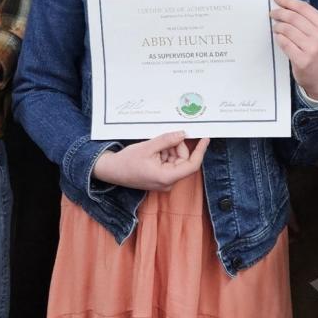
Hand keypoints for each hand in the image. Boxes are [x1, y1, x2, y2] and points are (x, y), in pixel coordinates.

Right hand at [93, 131, 209, 190]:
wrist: (112, 171)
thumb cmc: (127, 161)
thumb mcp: (148, 147)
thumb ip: (167, 140)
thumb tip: (183, 134)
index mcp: (166, 178)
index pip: (192, 165)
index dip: (200, 151)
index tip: (205, 138)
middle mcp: (168, 183)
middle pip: (183, 160)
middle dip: (176, 146)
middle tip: (164, 138)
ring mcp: (165, 181)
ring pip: (176, 160)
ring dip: (169, 150)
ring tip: (153, 147)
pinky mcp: (161, 178)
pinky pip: (169, 163)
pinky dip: (164, 154)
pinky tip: (153, 151)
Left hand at [270, 0, 317, 99]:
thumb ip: (308, 21)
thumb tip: (287, 6)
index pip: (305, 8)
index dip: (289, 1)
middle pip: (294, 18)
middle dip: (280, 13)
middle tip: (272, 13)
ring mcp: (312, 50)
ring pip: (288, 30)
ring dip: (278, 26)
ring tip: (275, 27)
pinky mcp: (302, 60)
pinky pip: (285, 43)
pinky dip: (279, 38)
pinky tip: (278, 37)